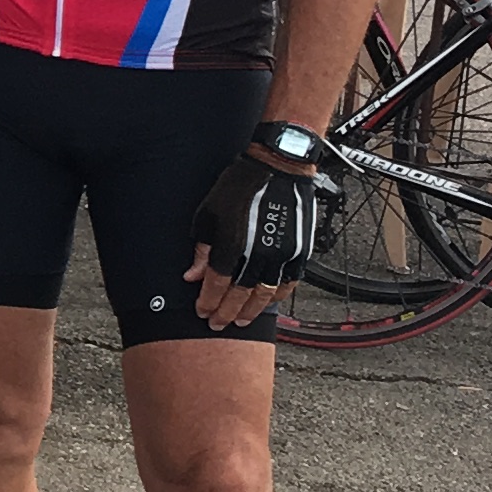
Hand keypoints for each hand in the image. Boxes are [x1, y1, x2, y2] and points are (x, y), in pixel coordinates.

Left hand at [189, 137, 334, 326]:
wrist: (280, 167)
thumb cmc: (241, 185)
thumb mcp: (210, 214)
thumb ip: (203, 249)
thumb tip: (192, 275)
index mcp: (233, 244)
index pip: (217, 284)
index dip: (208, 301)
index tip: (202, 311)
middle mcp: (258, 253)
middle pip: (240, 295)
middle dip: (227, 313)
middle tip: (218, 324)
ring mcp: (282, 254)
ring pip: (265, 294)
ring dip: (251, 310)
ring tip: (241, 320)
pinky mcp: (299, 252)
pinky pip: (289, 283)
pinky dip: (276, 297)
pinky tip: (267, 302)